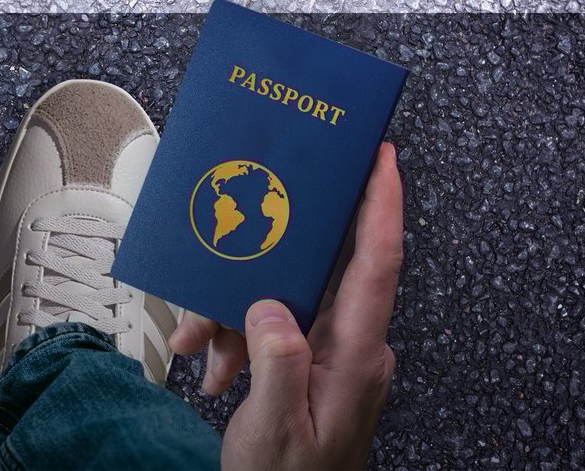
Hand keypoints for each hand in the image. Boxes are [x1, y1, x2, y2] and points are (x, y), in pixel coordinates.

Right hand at [171, 142, 403, 470]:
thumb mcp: (277, 428)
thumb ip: (277, 362)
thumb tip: (270, 305)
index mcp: (357, 358)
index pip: (378, 265)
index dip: (383, 204)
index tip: (382, 157)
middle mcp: (355, 348)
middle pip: (311, 277)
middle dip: (255, 274)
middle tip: (212, 303)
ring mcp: (336, 353)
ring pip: (282, 300)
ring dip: (233, 317)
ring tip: (201, 353)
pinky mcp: (315, 360)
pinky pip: (275, 325)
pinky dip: (238, 337)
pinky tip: (215, 366)